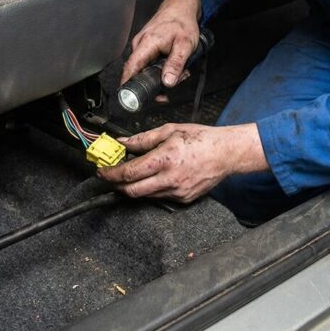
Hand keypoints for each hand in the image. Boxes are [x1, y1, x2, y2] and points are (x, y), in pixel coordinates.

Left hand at [97, 123, 268, 202]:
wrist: (227, 153)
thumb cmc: (202, 139)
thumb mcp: (170, 131)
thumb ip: (143, 139)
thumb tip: (123, 142)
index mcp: (165, 159)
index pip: (129, 173)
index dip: (111, 173)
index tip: (102, 170)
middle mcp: (170, 179)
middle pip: (132, 191)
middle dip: (116, 185)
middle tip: (110, 176)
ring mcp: (177, 192)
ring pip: (145, 195)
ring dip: (134, 187)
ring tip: (132, 175)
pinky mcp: (184, 199)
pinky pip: (160, 196)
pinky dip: (152, 189)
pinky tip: (154, 178)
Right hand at [121, 0, 201, 87]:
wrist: (181, 6)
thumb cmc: (183, 22)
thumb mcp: (185, 45)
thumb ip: (176, 64)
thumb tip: (167, 82)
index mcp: (146, 43)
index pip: (131, 67)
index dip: (127, 84)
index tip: (128, 97)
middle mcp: (140, 44)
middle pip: (140, 72)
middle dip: (156, 83)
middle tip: (175, 81)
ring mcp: (142, 45)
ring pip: (147, 68)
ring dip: (162, 74)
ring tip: (180, 71)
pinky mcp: (147, 46)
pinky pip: (150, 62)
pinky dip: (162, 67)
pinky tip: (173, 64)